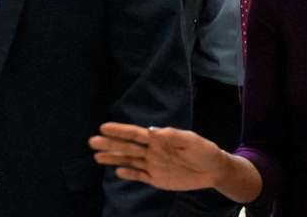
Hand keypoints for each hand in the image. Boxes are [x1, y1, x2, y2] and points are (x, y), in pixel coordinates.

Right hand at [89, 122, 227, 191]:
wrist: (214, 170)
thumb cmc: (204, 151)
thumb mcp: (193, 141)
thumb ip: (175, 136)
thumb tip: (154, 131)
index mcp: (158, 139)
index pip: (135, 134)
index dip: (120, 131)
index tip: (104, 127)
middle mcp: (151, 151)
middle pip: (127, 147)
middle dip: (110, 144)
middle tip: (92, 141)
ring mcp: (153, 165)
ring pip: (129, 161)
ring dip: (113, 158)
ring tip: (96, 157)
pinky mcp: (157, 179)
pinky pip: (140, 176)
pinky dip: (129, 174)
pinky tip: (117, 172)